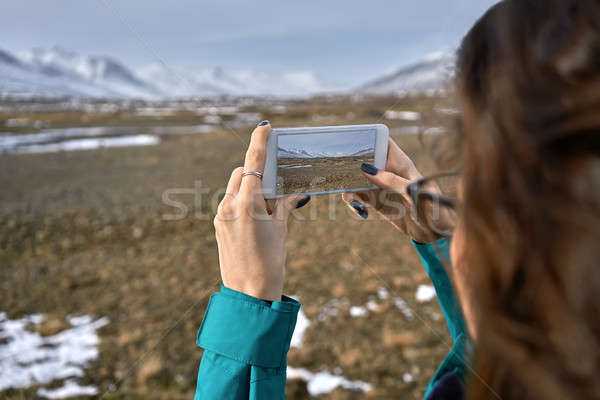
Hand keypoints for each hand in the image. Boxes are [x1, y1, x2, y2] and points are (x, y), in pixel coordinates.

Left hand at [214, 122, 308, 300]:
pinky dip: (242, 200)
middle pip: (241, 173)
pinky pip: (230, 202)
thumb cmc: (270, 263)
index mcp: (247, 204)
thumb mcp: (281, 230)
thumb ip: (283, 205)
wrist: (249, 293)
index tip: (264, 127)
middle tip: (274, 182)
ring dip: (249, 187)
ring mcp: (221, 215)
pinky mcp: (218, 225)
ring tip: (267, 206)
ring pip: (234, 187)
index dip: (258, 143)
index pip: (253, 164)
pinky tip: (256, 217)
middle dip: (256, 171)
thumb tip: (294, 193)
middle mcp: (229, 205)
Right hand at [342, 138, 440, 242]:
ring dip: (349, 188)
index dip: (367, 137)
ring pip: (356, 180)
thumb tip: (366, 170)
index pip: (381, 141)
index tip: (351, 142)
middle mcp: (387, 171)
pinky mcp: (375, 202)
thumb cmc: (434, 206)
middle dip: (349, 164)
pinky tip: (361, 212)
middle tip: (342, 176)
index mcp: (400, 162)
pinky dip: (354, 203)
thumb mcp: (415, 192)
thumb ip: (392, 180)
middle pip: (362, 159)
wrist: (436, 232)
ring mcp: (380, 186)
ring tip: (355, 203)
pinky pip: (358, 198)